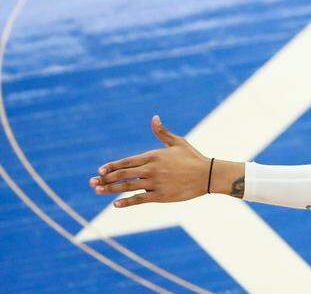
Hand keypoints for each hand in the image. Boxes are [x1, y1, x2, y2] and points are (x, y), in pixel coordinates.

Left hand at [89, 115, 209, 207]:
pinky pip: (139, 199)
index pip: (127, 162)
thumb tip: (154, 118)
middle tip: (92, 182)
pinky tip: (116, 204)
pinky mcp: (161, 195)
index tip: (100, 170)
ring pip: (127, 186)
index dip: (112, 166)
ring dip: (110, 189)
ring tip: (97, 191)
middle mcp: (152, 169)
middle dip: (106, 178)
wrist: (208, 175)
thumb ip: (162, 132)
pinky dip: (126, 202)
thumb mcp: (178, 142)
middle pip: (123, 174)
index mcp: (154, 156)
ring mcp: (156, 183)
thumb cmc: (193, 158)